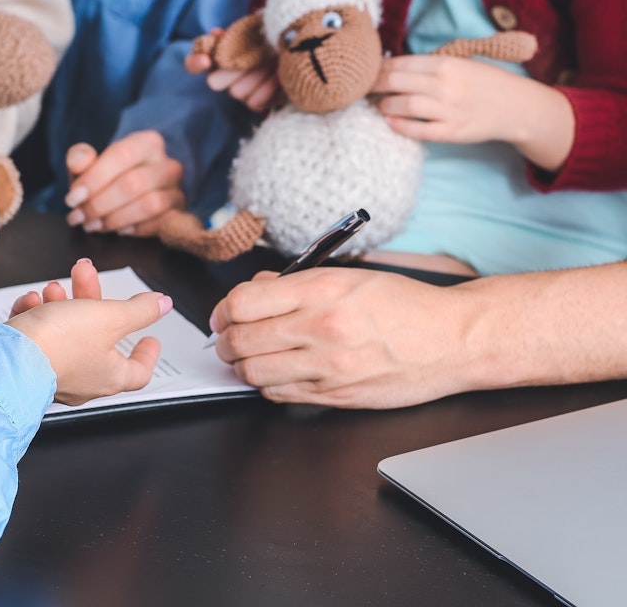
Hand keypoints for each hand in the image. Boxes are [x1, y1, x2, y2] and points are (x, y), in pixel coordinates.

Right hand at [7, 258, 168, 404]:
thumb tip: (163, 305)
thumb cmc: (59, 344)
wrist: (3, 358)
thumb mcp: (110, 317)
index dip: (146, 355)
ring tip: (53, 288)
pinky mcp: (25, 364)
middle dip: (91, 299)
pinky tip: (30, 302)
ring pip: (65, 332)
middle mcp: (82, 380)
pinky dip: (36, 315)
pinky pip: (37, 337)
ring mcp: (53, 372)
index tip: (150, 339)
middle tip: (84, 274)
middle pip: (98, 336)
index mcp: (109, 376)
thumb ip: (139, 310)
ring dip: (61, 303)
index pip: (138, 373)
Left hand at [64, 131, 184, 236]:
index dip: (94, 179)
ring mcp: (178, 190)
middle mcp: (168, 164)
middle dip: (100, 204)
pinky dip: (135, 230)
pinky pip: (160, 224)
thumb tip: (79, 160)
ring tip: (94, 225)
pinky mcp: (179, 214)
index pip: (121, 156)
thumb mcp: (90, 164)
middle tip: (79, 217)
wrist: (134, 191)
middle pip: (134, 184)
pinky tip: (119, 230)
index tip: (72, 198)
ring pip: (149, 205)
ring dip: (116, 219)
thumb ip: (80, 159)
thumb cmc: (110, 176)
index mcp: (148, 143)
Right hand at [185, 28, 281, 112]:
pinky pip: (255, 102)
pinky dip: (269, 88)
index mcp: (221, 55)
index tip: (205, 60)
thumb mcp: (259, 27)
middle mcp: (226, 77)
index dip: (195, 62)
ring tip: (273, 62)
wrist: (303, 50)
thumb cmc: (276, 37)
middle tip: (256, 58)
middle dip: (236, 69)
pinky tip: (279, 76)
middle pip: (216, 82)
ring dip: (257, 76)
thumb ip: (237, 31)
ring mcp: (241, 91)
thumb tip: (216, 34)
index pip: (194, 63)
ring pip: (237, 93)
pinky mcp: (258, 102)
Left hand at [208, 267, 476, 408]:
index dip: (223, 309)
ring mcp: (328, 367)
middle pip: (241, 341)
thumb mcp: (349, 276)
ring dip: (241, 366)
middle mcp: (321, 328)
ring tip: (249, 356)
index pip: (243, 302)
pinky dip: (267, 385)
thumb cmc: (404, 304)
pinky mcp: (337, 396)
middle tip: (228, 337)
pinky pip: (281, 395)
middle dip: (225, 340)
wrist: (451, 339)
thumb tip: (255, 291)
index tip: (223, 314)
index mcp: (321, 290)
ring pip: (253, 374)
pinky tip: (277, 373)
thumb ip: (296, 283)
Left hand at [371, 54, 573, 169]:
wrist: (515, 107)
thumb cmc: (483, 82)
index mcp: (447, 64)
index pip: (403, 63)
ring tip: (379, 105)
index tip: (368, 72)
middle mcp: (447, 85)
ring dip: (385, 105)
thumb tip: (391, 67)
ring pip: (405, 105)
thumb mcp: (461, 63)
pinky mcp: (452, 132)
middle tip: (364, 89)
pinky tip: (389, 122)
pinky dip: (400, 126)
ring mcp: (450, 110)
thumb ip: (431, 65)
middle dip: (375, 85)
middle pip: (398, 82)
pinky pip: (419, 130)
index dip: (380, 68)